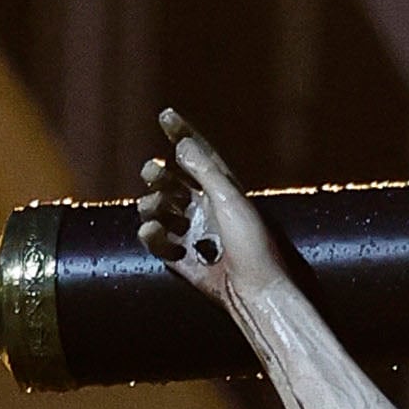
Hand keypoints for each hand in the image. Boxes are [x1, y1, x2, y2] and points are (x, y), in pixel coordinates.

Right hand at [135, 107, 270, 296]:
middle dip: (159, 174)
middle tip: (153, 172)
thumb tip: (182, 144)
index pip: (199, 155)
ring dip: (153, 205)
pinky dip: (153, 236)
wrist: (257, 293)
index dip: (183, 134)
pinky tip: (151, 231)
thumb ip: (205, 170)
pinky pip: (160, 244)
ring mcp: (196, 235)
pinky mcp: (186, 261)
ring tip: (154, 208)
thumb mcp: (230, 200)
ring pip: (162, 211)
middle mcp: (209, 210)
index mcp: (224, 191)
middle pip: (173, 183)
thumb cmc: (253, 246)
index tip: (166, 115)